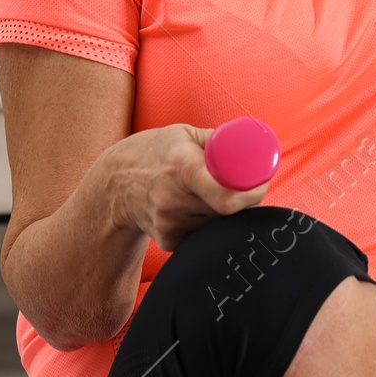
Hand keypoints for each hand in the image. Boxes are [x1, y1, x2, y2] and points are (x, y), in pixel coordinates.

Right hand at [109, 123, 268, 253]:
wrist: (114, 185)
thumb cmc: (155, 152)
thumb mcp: (184, 134)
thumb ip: (219, 140)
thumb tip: (254, 146)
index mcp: (181, 167)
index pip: (225, 196)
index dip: (251, 194)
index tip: (261, 185)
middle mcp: (173, 199)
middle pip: (228, 211)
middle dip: (244, 200)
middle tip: (243, 185)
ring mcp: (169, 224)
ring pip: (218, 224)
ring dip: (223, 212)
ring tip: (206, 192)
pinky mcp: (168, 242)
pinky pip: (203, 234)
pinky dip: (206, 222)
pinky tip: (190, 207)